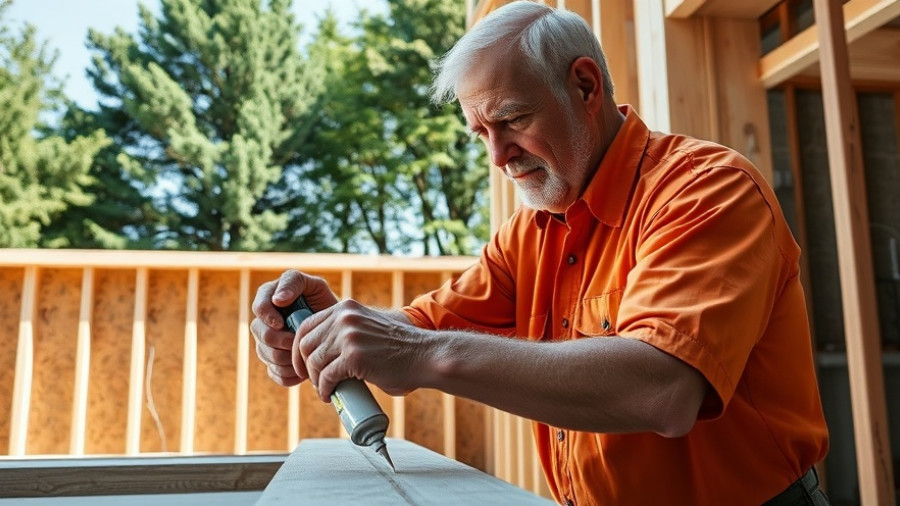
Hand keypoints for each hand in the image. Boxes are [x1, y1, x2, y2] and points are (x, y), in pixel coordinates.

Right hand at [250, 269, 337, 386]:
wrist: (338, 330)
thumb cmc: (326, 303)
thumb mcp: (315, 286)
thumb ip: (294, 283)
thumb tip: (277, 300)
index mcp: (270, 299)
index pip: (258, 308)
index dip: (266, 317)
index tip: (281, 323)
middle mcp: (265, 322)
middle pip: (260, 334)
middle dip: (278, 340)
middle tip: (296, 342)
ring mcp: (268, 344)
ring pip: (266, 355)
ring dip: (286, 359)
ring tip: (306, 355)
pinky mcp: (276, 363)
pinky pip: (275, 373)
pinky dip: (289, 375)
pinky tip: (303, 372)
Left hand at [298, 299, 424, 400]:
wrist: (424, 355)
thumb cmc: (398, 349)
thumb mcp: (366, 328)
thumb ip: (344, 333)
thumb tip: (319, 353)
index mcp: (345, 308)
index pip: (306, 326)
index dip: (299, 349)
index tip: (304, 365)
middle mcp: (344, 317)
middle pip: (305, 344)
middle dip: (305, 367)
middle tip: (314, 381)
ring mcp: (349, 335)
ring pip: (314, 362)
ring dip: (316, 381)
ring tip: (326, 390)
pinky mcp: (354, 356)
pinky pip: (327, 376)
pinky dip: (325, 389)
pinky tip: (330, 395)